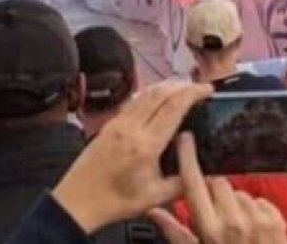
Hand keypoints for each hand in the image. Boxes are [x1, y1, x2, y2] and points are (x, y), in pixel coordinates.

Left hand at [51, 82, 212, 233]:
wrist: (79, 201)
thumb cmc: (114, 201)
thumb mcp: (155, 197)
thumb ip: (182, 181)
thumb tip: (202, 169)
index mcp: (145, 145)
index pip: (173, 108)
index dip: (193, 93)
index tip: (207, 89)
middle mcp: (130, 128)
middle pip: (160, 93)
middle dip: (183, 85)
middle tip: (199, 87)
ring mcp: (117, 123)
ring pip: (146, 93)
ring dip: (167, 86)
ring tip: (183, 88)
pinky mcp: (109, 124)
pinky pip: (134, 100)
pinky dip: (151, 93)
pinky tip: (159, 98)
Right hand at [149, 133, 286, 243]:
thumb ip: (175, 232)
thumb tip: (153, 210)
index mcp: (210, 230)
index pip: (193, 184)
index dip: (187, 158)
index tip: (184, 139)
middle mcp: (234, 220)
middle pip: (217, 182)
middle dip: (212, 191)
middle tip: (212, 211)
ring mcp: (258, 219)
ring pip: (238, 191)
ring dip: (233, 202)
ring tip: (234, 226)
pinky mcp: (276, 220)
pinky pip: (259, 200)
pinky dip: (254, 209)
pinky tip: (251, 228)